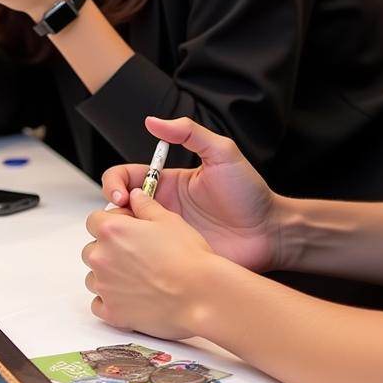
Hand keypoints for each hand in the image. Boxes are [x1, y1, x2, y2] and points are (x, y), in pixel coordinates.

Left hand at [83, 186, 221, 338]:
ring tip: (138, 276)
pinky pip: (99, 304)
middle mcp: (101, 258)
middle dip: (109, 249)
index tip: (127, 227)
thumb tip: (135, 196)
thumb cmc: (187, 257)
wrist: (200, 294)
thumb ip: (145, 205)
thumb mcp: (169, 219)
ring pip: (94, 277)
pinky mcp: (112, 313)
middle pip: (92, 249)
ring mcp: (104, 287)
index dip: (111, 221)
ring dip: (109, 274)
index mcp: (112, 230)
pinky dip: (111, 300)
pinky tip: (132, 295)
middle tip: (136, 253)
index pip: (94, 220)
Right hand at [98, 116, 280, 273]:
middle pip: (118, 209)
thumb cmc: (249, 192)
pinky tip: (144, 258)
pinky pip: (146, 262)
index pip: (125, 179)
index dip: (115, 184)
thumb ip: (190, 133)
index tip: (122, 196)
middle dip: (111, 213)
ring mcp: (167, 237)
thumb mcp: (222, 153)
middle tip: (123, 220)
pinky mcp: (174, 260)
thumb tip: (153, 120)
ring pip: (127, 237)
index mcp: (167, 184)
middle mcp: (162, 210)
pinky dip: (136, 260)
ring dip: (120, 237)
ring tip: (133, 240)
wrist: (271, 232)